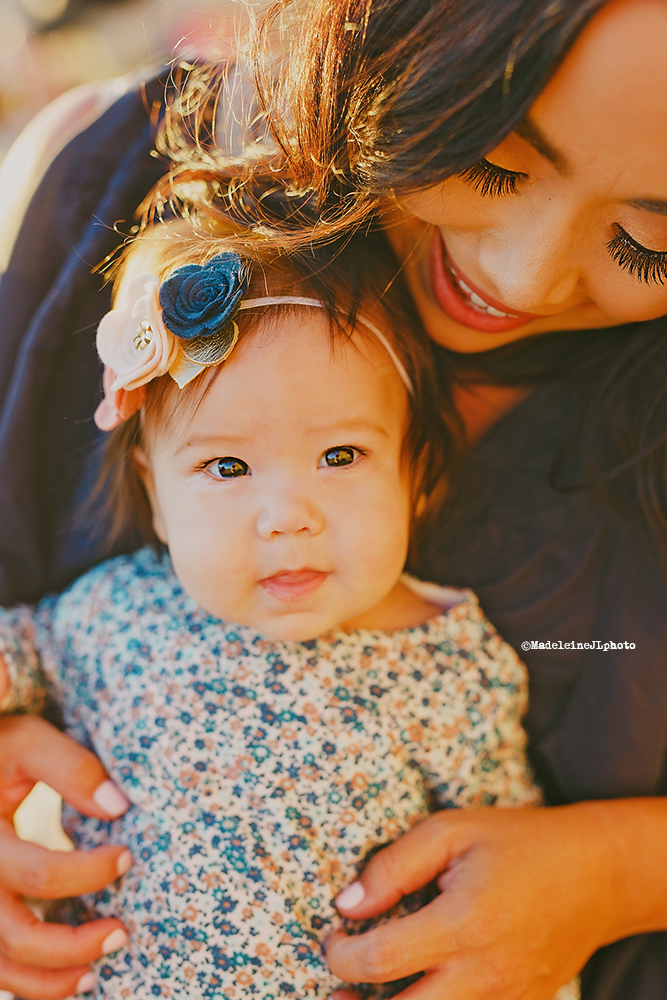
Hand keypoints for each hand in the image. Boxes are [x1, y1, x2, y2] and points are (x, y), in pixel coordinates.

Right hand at [0, 715, 132, 999]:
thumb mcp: (27, 742)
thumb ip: (72, 769)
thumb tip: (119, 807)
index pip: (38, 874)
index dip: (89, 873)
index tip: (127, 855)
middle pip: (16, 938)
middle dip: (73, 945)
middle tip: (121, 932)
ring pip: (1, 967)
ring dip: (49, 980)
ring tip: (95, 972)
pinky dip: (31, 979)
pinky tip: (69, 973)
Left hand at [326, 805, 619, 999]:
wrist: (596, 874)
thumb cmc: (519, 843)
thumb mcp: (451, 830)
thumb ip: (393, 867)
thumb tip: (347, 905)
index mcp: (465, 924)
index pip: (380, 961)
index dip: (339, 956)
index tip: (332, 938)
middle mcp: (486, 974)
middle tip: (337, 986)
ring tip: (366, 992)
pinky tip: (419, 986)